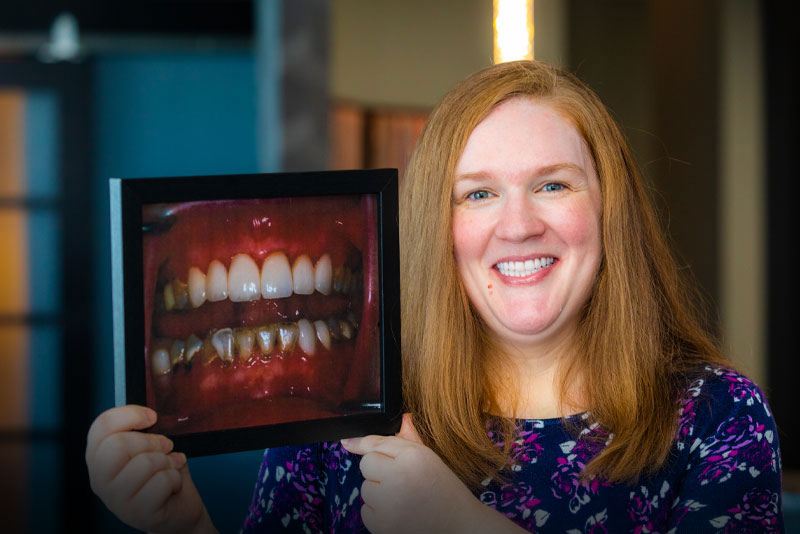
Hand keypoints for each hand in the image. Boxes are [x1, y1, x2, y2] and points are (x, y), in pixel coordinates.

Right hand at [86, 405, 216, 533]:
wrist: (178, 508)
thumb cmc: (161, 474)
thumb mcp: (149, 448)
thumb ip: (143, 432)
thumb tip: (150, 416)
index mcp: (99, 458)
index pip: (101, 426)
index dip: (129, 414)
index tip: (152, 417)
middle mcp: (100, 480)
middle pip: (119, 444)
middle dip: (151, 441)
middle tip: (166, 446)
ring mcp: (116, 500)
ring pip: (144, 463)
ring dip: (166, 462)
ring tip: (170, 467)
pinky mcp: (138, 514)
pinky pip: (161, 482)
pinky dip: (175, 479)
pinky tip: (173, 485)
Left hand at [341, 414, 523, 533]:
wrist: (459, 525)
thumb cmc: (442, 488)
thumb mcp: (427, 457)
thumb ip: (401, 439)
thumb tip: (370, 431)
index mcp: (412, 457)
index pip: (374, 446)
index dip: (368, 448)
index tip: (346, 442)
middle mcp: (398, 478)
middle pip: (366, 467)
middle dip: (379, 472)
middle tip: (403, 482)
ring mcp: (389, 505)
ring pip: (365, 490)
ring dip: (378, 493)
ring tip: (404, 499)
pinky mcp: (383, 527)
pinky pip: (366, 513)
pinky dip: (377, 514)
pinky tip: (399, 514)